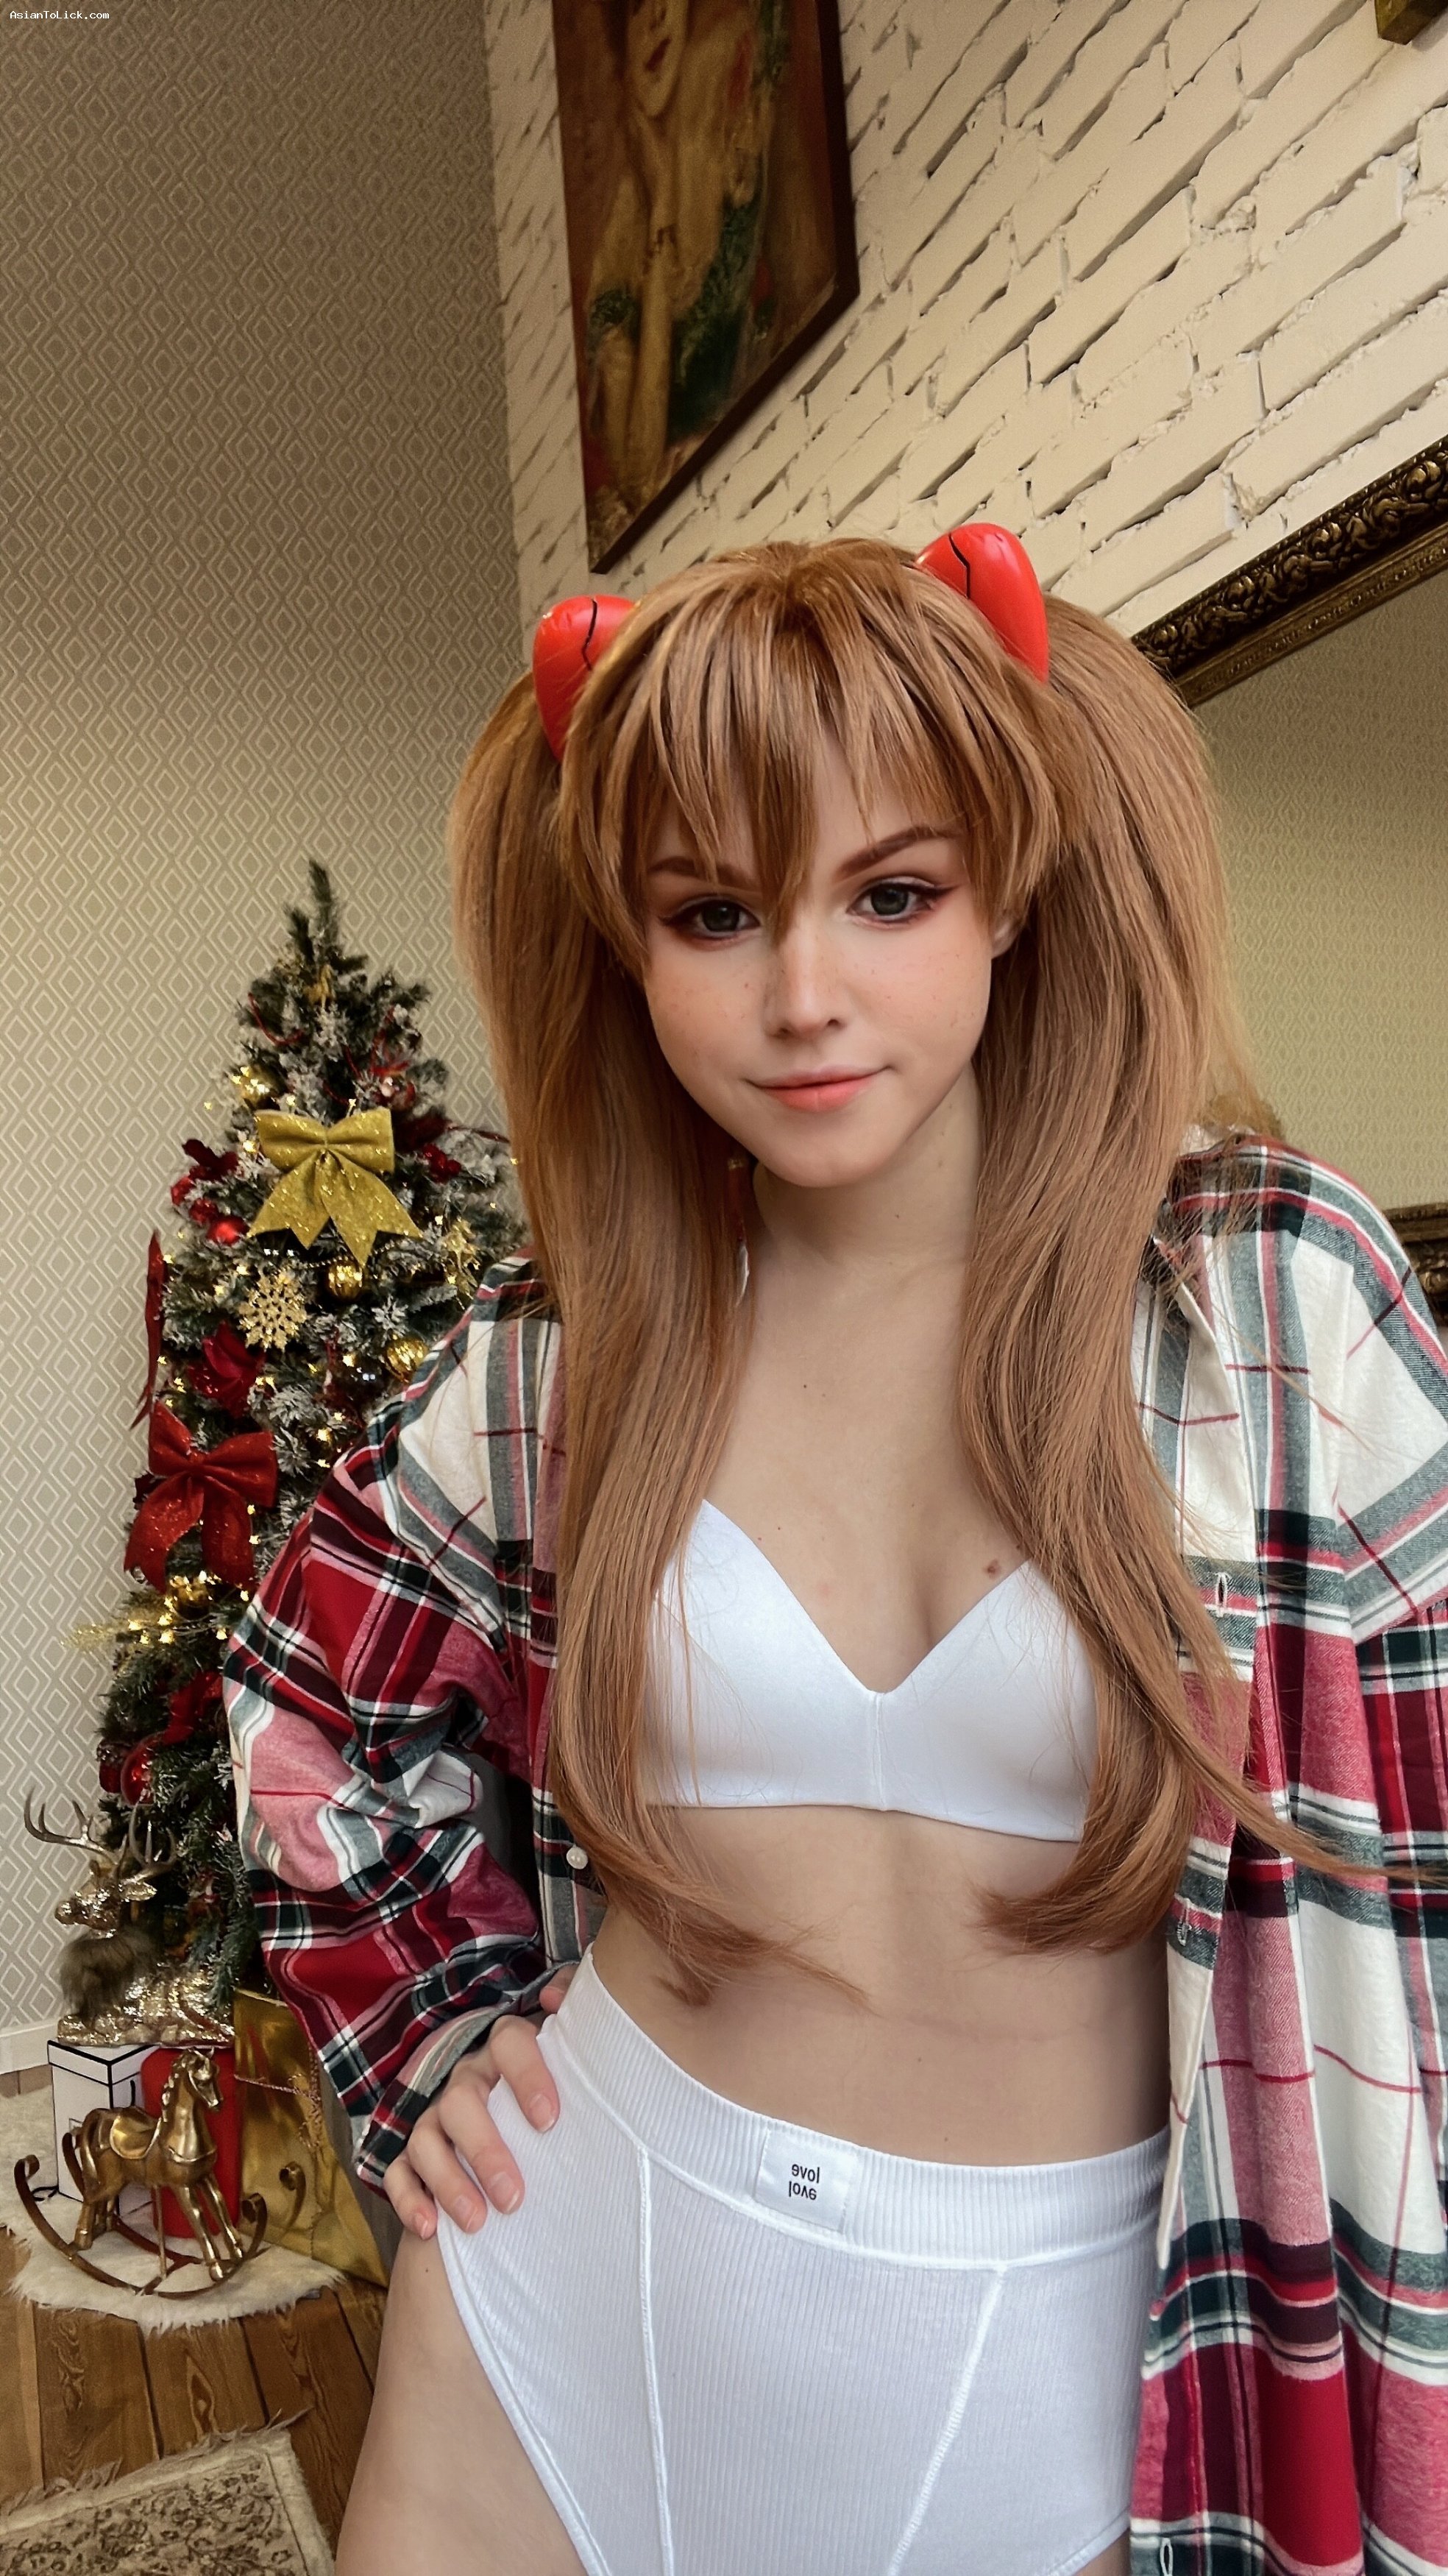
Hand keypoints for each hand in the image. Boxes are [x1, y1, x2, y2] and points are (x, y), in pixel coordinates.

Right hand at [382, 1966, 575, 2239]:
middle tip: (514, 2197)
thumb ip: (573, 2018)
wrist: (524, 2134)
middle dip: (485, 2150)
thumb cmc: (550, 2098)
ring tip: (478, 2222)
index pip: (509, 2042)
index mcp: (503, 2054)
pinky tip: (429, 2228)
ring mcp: (434, 2119)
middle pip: (461, 2102)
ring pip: (426, 2140)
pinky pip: (398, 2173)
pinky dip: (409, 2199)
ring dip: (449, 2182)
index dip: (526, 2075)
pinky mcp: (411, 2158)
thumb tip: (557, 1994)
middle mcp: (464, 2082)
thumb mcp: (571, 2060)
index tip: (550, 2121)